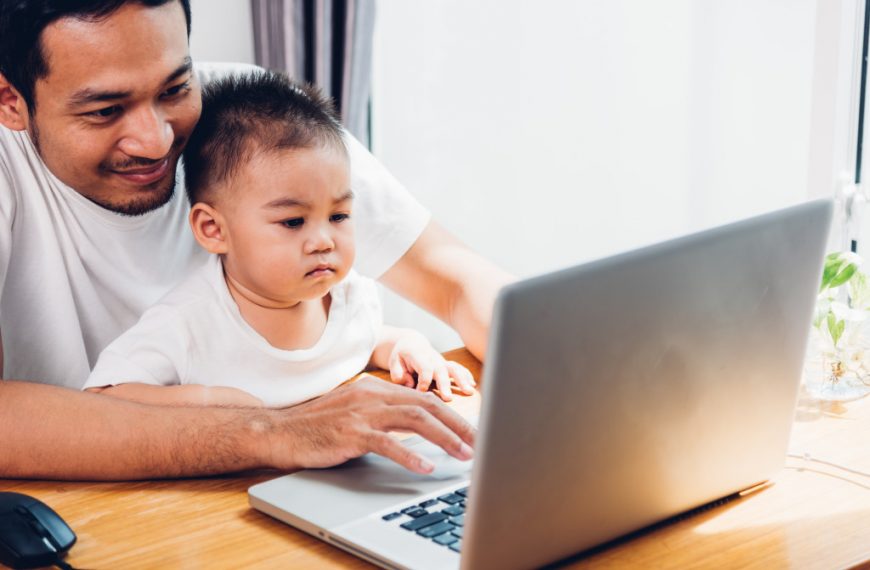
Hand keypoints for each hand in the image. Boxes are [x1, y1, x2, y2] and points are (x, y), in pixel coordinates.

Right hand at [263, 376, 475, 473]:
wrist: (279, 431)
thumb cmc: (319, 426)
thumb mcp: (357, 413)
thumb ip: (387, 416)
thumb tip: (421, 429)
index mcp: (378, 389)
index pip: (425, 399)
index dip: (454, 415)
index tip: (475, 431)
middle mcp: (373, 395)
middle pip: (428, 406)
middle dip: (459, 425)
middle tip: (482, 444)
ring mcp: (361, 413)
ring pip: (414, 420)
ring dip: (444, 438)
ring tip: (464, 455)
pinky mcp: (350, 434)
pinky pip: (387, 443)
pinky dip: (410, 454)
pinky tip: (426, 466)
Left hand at [388, 331, 475, 400]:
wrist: (412, 343)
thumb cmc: (401, 355)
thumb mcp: (393, 362)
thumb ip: (398, 374)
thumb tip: (411, 384)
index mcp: (418, 355)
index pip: (424, 368)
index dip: (423, 382)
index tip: (420, 393)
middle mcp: (432, 358)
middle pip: (441, 370)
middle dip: (445, 385)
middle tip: (448, 398)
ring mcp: (441, 361)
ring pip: (453, 368)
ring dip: (461, 379)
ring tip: (469, 391)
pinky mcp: (446, 365)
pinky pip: (458, 368)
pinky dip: (466, 375)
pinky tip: (472, 385)